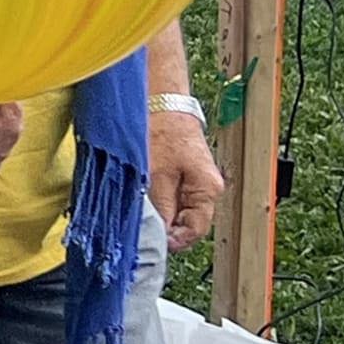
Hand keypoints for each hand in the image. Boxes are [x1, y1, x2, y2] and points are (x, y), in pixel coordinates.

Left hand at [150, 104, 224, 253]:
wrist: (159, 99)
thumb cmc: (160, 130)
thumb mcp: (155, 175)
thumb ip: (159, 208)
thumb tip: (156, 236)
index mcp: (207, 190)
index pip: (195, 232)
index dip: (171, 241)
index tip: (149, 243)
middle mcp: (205, 188)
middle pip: (185, 223)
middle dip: (163, 228)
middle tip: (138, 228)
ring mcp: (194, 181)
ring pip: (175, 212)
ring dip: (157, 214)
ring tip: (136, 210)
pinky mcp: (180, 174)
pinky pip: (169, 198)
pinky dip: (154, 201)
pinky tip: (139, 197)